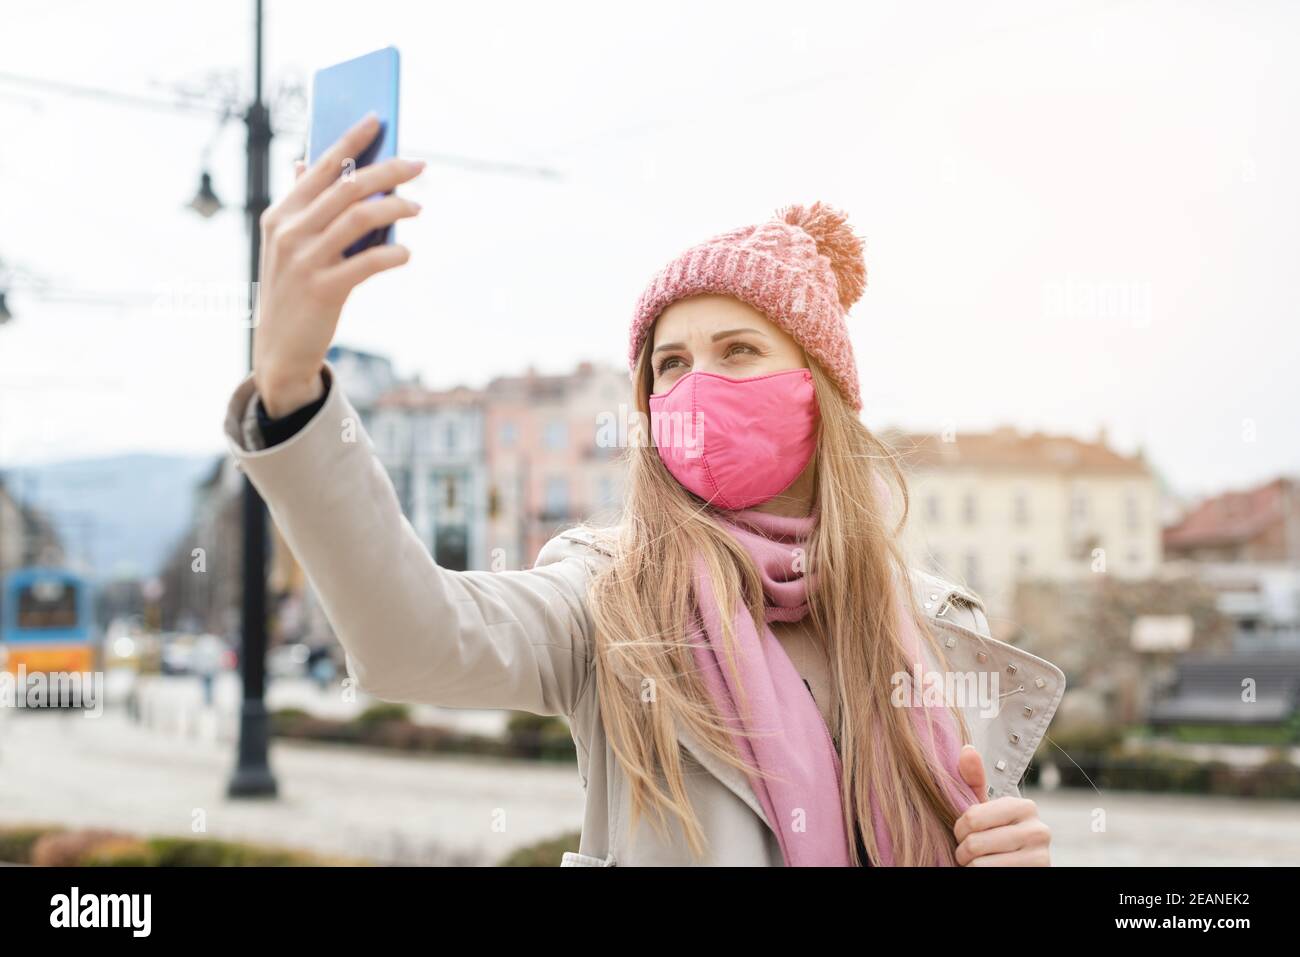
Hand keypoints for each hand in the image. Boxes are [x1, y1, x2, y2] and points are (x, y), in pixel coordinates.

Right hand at [252, 112, 425, 415]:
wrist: (279, 351)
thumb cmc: (293, 291)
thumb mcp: (287, 245)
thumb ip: (301, 204)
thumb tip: (303, 161)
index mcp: (281, 214)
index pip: (319, 165)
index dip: (350, 139)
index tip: (378, 119)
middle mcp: (289, 231)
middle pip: (347, 186)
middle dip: (388, 169)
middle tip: (418, 165)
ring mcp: (305, 260)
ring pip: (361, 217)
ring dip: (397, 208)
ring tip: (418, 207)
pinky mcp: (323, 290)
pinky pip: (368, 262)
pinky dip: (392, 253)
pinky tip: (405, 252)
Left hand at [952, 744, 1050, 865]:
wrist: (1018, 866)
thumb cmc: (995, 835)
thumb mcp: (985, 808)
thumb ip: (974, 780)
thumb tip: (967, 749)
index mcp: (1024, 806)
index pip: (971, 818)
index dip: (959, 829)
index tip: (964, 833)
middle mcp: (1039, 830)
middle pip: (975, 843)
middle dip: (963, 851)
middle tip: (968, 852)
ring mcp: (1041, 856)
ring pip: (980, 863)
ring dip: (970, 865)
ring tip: (977, 862)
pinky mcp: (1038, 873)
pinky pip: (989, 875)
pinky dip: (980, 875)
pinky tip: (990, 869)